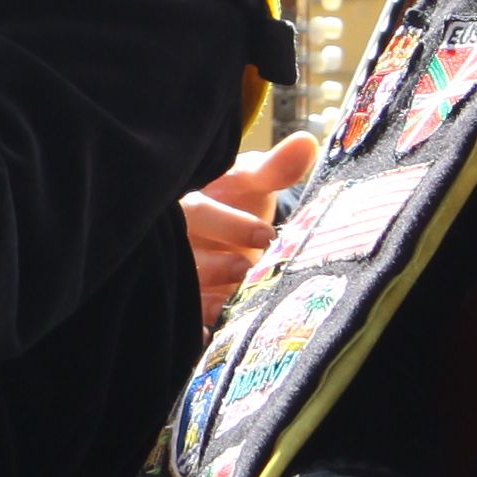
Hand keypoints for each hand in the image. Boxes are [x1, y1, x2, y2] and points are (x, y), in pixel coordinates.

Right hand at [183, 130, 322, 329]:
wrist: (217, 228)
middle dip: (217, 265)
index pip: (197, 211)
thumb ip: (275, 167)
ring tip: (240, 295)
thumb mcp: (250, 181)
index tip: (266, 235)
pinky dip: (195, 326)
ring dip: (210, 295)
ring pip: (181, 285)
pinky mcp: (176, 299)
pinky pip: (180, 316)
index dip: (230, 225)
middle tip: (249, 269)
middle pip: (183, 252)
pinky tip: (209, 333)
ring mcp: (169, 269)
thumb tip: (307, 143)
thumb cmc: (233, 200)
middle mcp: (169, 237)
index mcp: (185, 200)